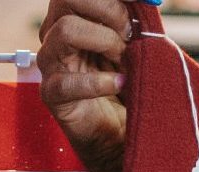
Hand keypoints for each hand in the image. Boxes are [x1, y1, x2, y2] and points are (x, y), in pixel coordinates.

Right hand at [37, 0, 132, 171]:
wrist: (122, 132)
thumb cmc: (129, 84)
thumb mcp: (137, 43)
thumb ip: (135, 19)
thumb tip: (147, 1)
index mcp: (76, 15)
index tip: (141, 4)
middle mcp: (58, 33)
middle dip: (109, 10)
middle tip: (130, 32)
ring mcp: (51, 62)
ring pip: (66, 30)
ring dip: (105, 41)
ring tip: (124, 60)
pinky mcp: (52, 93)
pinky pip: (67, 81)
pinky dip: (99, 82)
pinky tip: (120, 84)